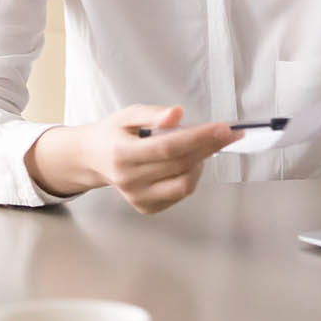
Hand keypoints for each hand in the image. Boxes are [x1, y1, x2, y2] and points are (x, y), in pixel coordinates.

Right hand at [26, 105, 240, 213]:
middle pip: (180, 165)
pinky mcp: (146, 207)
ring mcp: (137, 198)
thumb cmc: (113, 133)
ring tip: (199, 147)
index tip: (223, 128)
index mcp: (122, 154)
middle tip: (227, 133)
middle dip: (209, 147)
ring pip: (184, 185)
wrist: (93, 158)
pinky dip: (190, 176)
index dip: (199, 138)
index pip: (168, 147)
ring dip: (200, 164)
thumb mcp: (127, 114)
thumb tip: (177, 114)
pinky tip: (186, 162)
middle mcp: (129, 180)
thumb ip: (152, 113)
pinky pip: (179, 194)